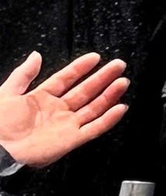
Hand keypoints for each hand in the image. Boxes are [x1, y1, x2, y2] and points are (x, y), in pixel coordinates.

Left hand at [0, 52, 128, 167]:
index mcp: (41, 98)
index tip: (95, 57)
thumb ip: (23, 74)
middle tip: (118, 65)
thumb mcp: (6, 93)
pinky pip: (94, 128)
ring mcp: (66, 125)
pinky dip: (108, 119)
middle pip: (85, 91)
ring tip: (122, 82)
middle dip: (102, 78)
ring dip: (109, 95)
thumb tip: (36, 55)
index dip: (80, 68)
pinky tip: (120, 108)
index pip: (66, 79)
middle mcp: (57, 111)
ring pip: (93, 108)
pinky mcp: (72, 140)